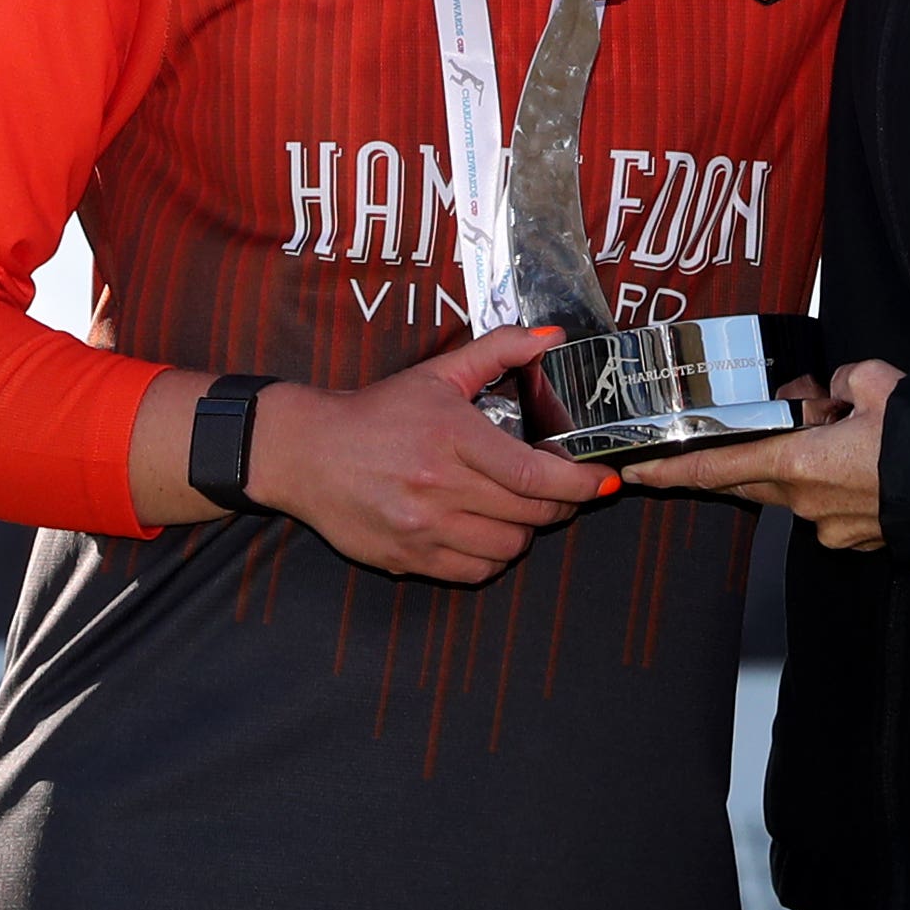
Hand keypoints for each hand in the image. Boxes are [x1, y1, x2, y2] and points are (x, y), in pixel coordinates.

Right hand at [250, 326, 616, 583]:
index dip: (579, 484)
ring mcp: (423, 529)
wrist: (305, 454)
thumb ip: (497, 350)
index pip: (533, 474)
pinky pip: (474, 571)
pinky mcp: (408, 559)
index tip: (605, 482)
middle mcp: (439, 489)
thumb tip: (549, 337)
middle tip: (566, 492)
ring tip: (520, 510)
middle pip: (529, 515)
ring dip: (525, 532)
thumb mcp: (436, 374)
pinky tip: (487, 531)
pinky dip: (492, 556)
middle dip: (561, 506)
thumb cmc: (375, 413)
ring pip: (507, 549)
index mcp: (451, 439)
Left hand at [622, 361, 901, 551]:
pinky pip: (831, 504)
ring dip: (806, 460)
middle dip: (750, 452)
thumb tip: (838, 390)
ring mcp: (835, 529)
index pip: (715, 469)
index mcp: (801, 464)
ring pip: (797, 488)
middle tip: (778, 419)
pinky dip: (838, 479)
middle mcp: (808, 505)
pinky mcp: (862, 539)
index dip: (670, 469)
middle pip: (753, 479)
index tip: (636, 469)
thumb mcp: (881, 383)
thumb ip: (844, 381)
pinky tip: (871, 459)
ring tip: (851, 429)